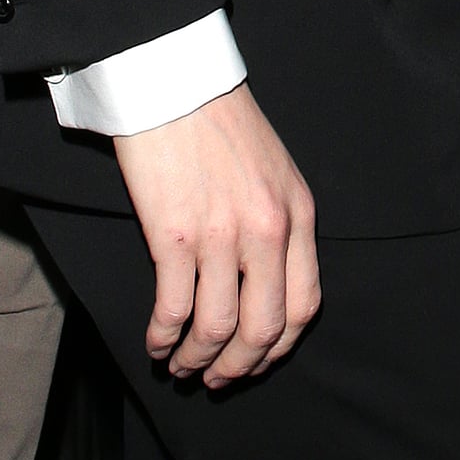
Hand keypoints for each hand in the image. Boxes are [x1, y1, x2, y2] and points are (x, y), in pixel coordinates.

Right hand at [113, 82, 320, 389]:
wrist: (175, 80)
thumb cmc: (221, 122)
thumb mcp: (276, 171)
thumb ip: (281, 224)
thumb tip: (266, 283)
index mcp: (299, 217)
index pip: (304, 307)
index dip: (278, 348)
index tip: (257, 361)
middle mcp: (267, 232)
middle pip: (263, 328)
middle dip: (239, 367)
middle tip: (216, 379)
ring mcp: (221, 236)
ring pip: (216, 327)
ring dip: (196, 359)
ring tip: (180, 366)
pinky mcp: (173, 235)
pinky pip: (174, 307)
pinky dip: (163, 336)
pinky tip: (155, 343)